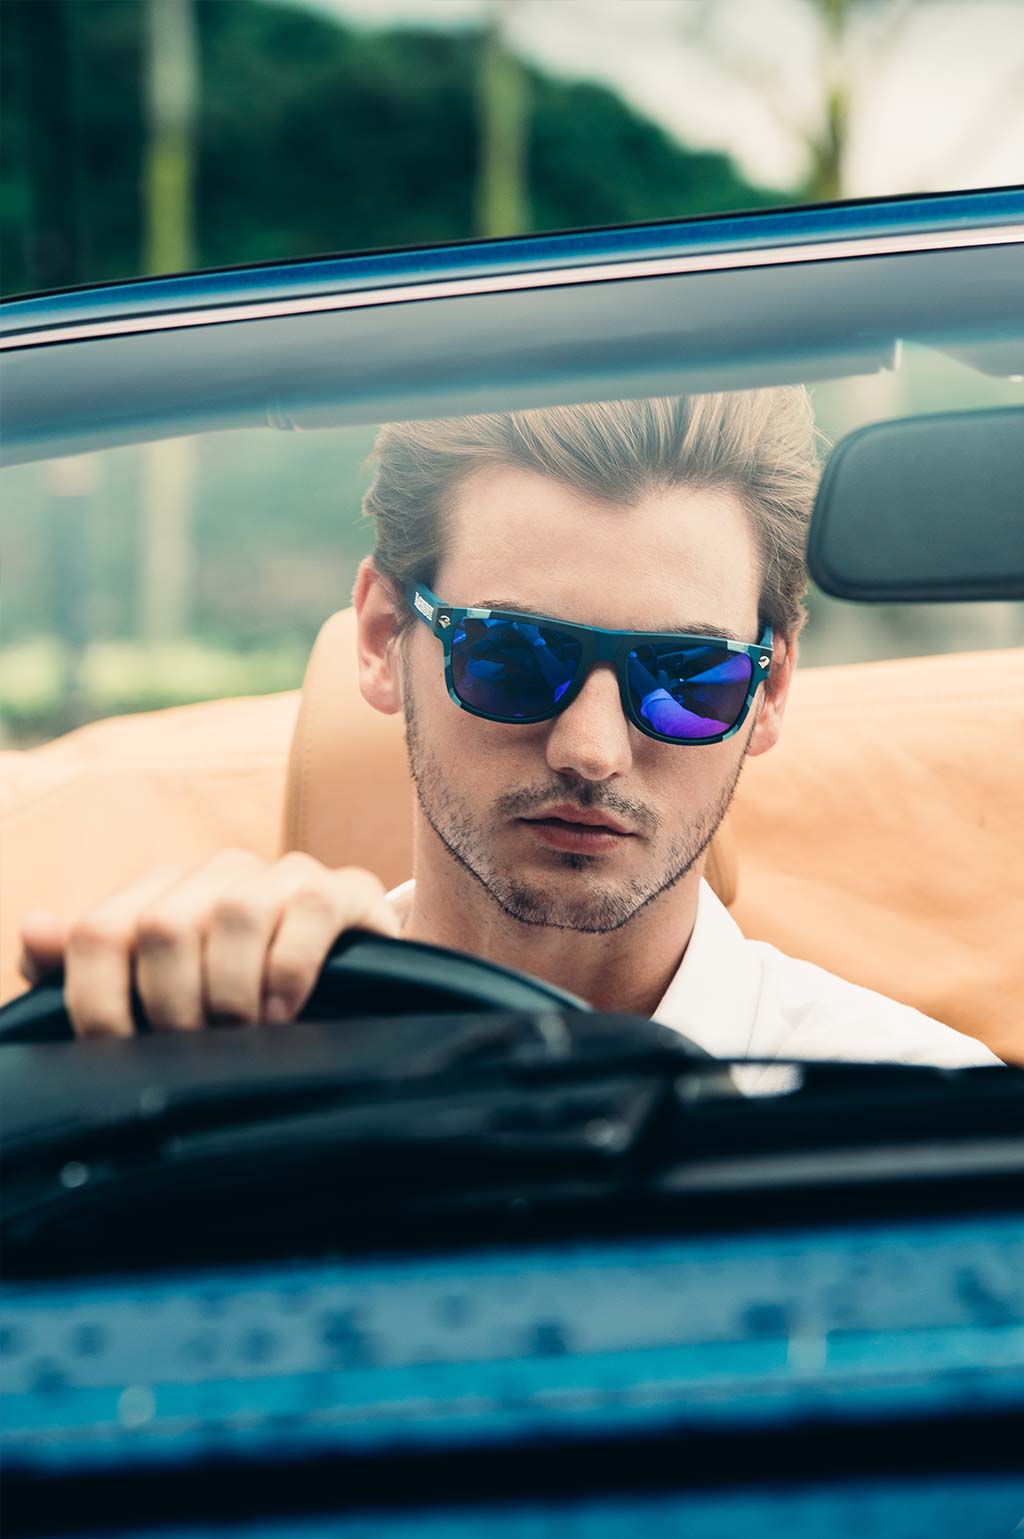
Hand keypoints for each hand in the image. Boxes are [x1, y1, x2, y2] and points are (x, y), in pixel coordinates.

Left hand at [18, 851, 400, 1037]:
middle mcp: (217, 875)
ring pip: (234, 914)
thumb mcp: (163, 995)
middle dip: (173, 1005)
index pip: (99, 931)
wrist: (355, 985)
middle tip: (194, 1047)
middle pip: (163, 926)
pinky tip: (286, 1011)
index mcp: (163, 894)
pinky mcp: (342, 889)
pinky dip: (291, 973)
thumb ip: (88, 970)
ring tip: (244, 1032)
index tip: (120, 1050)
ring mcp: (281, 876)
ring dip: (232, 991)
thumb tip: (36, 931)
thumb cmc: (245, 997)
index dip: (97, 1001)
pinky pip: (309, 914)